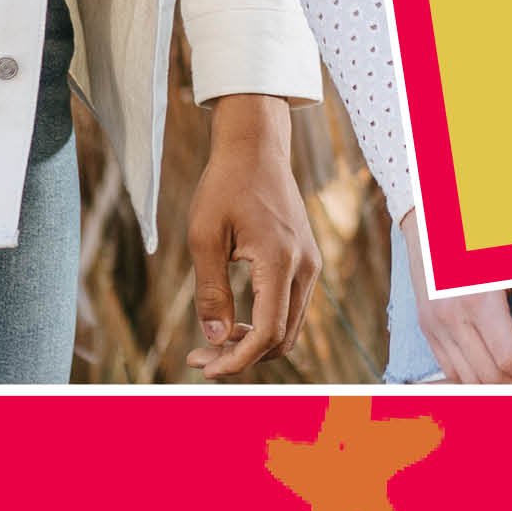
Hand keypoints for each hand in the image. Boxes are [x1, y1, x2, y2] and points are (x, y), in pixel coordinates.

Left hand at [184, 95, 320, 377]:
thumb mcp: (204, 235)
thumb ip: (210, 291)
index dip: (236, 359)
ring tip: (214, 340)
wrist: (255, 145)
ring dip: (255, 342)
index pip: (266, 332)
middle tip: (202, 355)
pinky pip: (291, 306)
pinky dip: (266, 323)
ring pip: (290, 325)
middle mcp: (304, 265)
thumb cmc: (225, 183)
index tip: (203, 365)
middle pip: (283, 337)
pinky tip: (234, 319)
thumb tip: (215, 340)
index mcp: (280, 260)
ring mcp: (309, 261)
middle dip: (243, 356)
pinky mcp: (305, 257)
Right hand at [399, 208, 511, 383]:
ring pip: (468, 382)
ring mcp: (434, 327)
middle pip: (490, 376)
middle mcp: (450, 319)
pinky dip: (476, 385)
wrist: (431, 211)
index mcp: (477, 299)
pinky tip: (499, 384)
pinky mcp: (426, 329)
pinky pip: (451, 372)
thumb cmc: (482, 230)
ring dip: (501, 393)